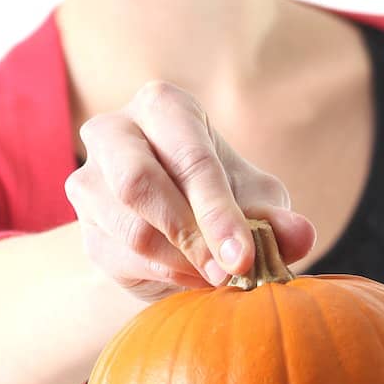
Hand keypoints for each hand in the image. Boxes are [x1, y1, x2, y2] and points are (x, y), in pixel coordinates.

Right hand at [63, 79, 316, 303]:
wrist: (175, 229)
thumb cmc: (221, 197)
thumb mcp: (256, 201)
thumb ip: (276, 217)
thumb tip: (300, 234)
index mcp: (163, 106)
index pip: (189, 156)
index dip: (218, 210)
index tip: (244, 257)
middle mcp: (114, 130)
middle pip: (137, 182)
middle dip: (189, 233)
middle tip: (229, 272)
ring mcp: (88, 178)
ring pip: (128, 227)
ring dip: (180, 261)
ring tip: (218, 276)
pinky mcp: (84, 225)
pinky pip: (120, 258)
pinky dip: (163, 276)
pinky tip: (192, 278)